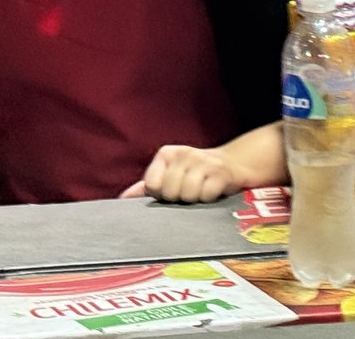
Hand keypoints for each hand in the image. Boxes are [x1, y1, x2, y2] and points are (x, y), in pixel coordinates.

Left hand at [122, 145, 240, 203]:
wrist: (232, 164)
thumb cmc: (193, 174)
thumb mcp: (169, 175)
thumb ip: (146, 187)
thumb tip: (122, 199)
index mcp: (167, 154)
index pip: (152, 185)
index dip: (160, 194)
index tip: (169, 192)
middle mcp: (184, 153)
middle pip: (169, 192)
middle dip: (178, 199)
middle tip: (187, 193)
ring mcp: (204, 161)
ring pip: (188, 195)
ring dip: (194, 200)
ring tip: (199, 193)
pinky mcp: (222, 172)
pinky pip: (206, 195)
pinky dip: (209, 199)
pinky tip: (212, 192)